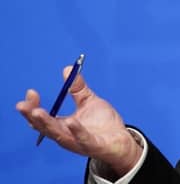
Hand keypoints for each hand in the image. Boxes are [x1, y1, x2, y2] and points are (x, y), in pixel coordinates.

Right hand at [16, 67, 142, 176]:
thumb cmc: (103, 124)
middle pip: (45, 128)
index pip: (41, 118)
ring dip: (48, 124)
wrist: (122, 141)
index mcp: (62, 125)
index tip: (30, 92)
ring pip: (59, 135)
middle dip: (33, 116)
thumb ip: (78, 88)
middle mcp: (66, 135)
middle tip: (23, 105)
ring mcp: (78, 142)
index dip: (33, 106)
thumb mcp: (89, 102)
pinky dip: (76, 131)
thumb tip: (67, 69)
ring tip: (38, 112)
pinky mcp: (93, 146)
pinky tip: (70, 121)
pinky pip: (83, 139)